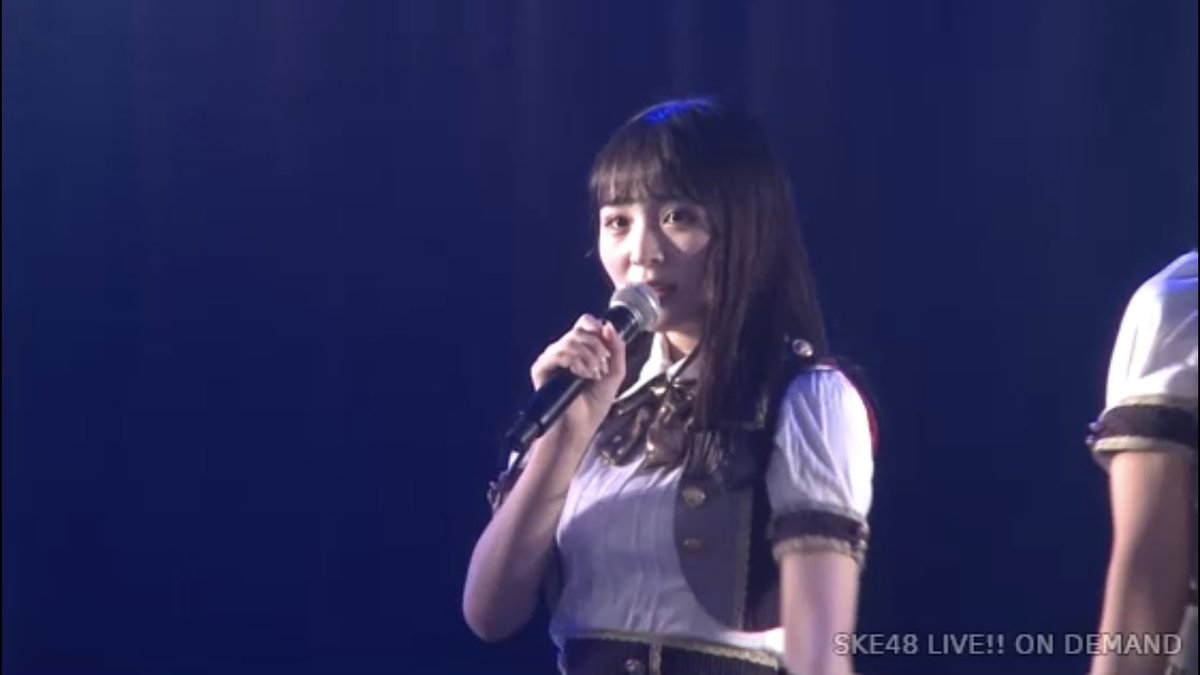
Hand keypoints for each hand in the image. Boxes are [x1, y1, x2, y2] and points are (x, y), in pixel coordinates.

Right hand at [530, 314, 626, 436]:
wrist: (580, 427)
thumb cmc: (593, 405)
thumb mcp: (615, 373)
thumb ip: (617, 348)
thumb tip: (608, 325)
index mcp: (580, 350)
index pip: (585, 323)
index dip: (596, 327)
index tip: (606, 344)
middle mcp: (564, 351)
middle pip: (579, 330)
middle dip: (597, 348)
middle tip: (601, 368)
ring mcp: (552, 359)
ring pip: (571, 340)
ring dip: (589, 357)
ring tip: (592, 375)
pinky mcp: (541, 368)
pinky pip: (559, 352)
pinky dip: (575, 361)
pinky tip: (580, 375)